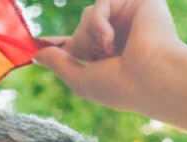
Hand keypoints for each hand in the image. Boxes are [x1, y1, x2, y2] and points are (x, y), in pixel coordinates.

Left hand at [33, 0, 183, 111]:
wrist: (150, 78)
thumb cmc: (119, 87)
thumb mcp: (80, 80)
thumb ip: (58, 64)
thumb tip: (36, 55)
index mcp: (109, 55)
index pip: (80, 42)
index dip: (59, 43)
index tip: (38, 43)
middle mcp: (120, 35)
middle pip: (79, 28)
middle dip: (80, 44)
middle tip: (98, 58)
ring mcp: (128, 17)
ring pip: (85, 15)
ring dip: (89, 37)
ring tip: (110, 51)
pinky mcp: (137, 1)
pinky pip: (98, 4)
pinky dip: (98, 24)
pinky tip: (111, 41)